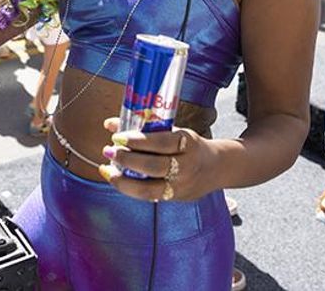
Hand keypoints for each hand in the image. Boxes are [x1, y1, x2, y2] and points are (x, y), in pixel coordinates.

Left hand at [97, 117, 211, 201]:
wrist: (217, 168)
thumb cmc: (190, 146)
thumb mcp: (176, 132)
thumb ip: (146, 129)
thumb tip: (109, 124)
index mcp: (188, 144)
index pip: (162, 142)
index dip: (138, 140)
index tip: (118, 136)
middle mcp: (186, 167)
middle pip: (153, 166)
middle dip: (127, 159)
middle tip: (109, 150)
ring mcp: (180, 186)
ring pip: (148, 189)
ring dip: (123, 180)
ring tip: (107, 169)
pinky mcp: (174, 199)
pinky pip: (148, 197)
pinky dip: (129, 189)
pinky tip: (115, 179)